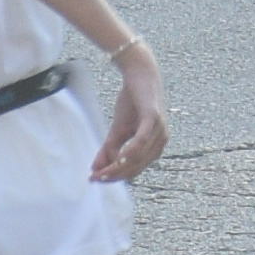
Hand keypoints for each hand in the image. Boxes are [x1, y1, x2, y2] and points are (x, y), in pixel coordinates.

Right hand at [87, 44, 168, 186]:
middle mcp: (160, 143)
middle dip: (114, 175)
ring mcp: (159, 131)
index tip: (96, 180)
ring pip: (137, 158)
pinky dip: (129, 153)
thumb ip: (108, 150)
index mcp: (154, 148)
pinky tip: (116, 159)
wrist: (139, 74)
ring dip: (117, 167)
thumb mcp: (117, 130)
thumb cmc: (132, 102)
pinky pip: (141, 142)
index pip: (134, 170)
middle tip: (94, 178)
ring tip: (100, 171)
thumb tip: (95, 169)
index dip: (116, 177)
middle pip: (135, 167)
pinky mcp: (153, 119)